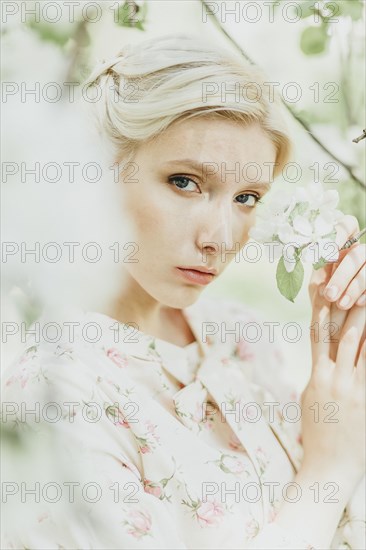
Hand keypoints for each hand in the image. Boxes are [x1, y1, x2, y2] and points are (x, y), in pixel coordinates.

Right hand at [301, 289, 365, 489]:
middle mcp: (334, 377)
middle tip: (357, 286)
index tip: (326, 290)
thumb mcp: (311, 398)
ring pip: (362, 346)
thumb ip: (319, 373)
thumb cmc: (318, 432)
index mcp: (317, 375)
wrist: (328, 465)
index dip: (322, 309)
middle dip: (350, 307)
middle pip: (343, 333)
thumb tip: (325, 355)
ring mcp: (353, 388)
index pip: (319, 334)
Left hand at [309, 214, 365, 308]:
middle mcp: (359, 251)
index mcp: (342, 244)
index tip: (328, 250)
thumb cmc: (324, 292)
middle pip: (357, 253)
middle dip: (342, 275)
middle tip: (330, 294)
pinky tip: (358, 303)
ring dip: (354, 287)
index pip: (347, 225)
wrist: (334, 312)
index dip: (340, 233)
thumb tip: (324, 287)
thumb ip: (319, 281)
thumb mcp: (317, 285)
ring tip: (341, 304)